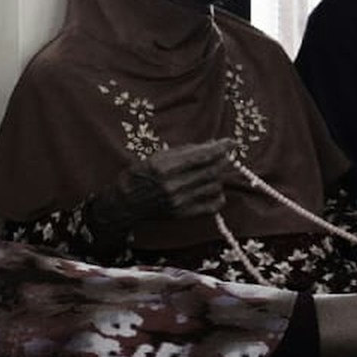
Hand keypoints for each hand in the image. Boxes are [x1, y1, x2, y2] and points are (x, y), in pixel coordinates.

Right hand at [102, 140, 234, 225]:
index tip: (231, 142)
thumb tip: (210, 145)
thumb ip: (182, 152)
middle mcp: (172, 185)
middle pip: (212, 170)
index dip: (220, 148)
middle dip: (222, 160)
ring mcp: (179, 201)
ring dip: (218, 177)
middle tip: (224, 155)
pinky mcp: (183, 214)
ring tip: (211, 172)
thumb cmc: (138, 177)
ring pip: (214, 185)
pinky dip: (218, 196)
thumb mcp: (154, 158)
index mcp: (163, 167)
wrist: (125, 204)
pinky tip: (212, 190)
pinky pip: (213, 205)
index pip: (201, 156)